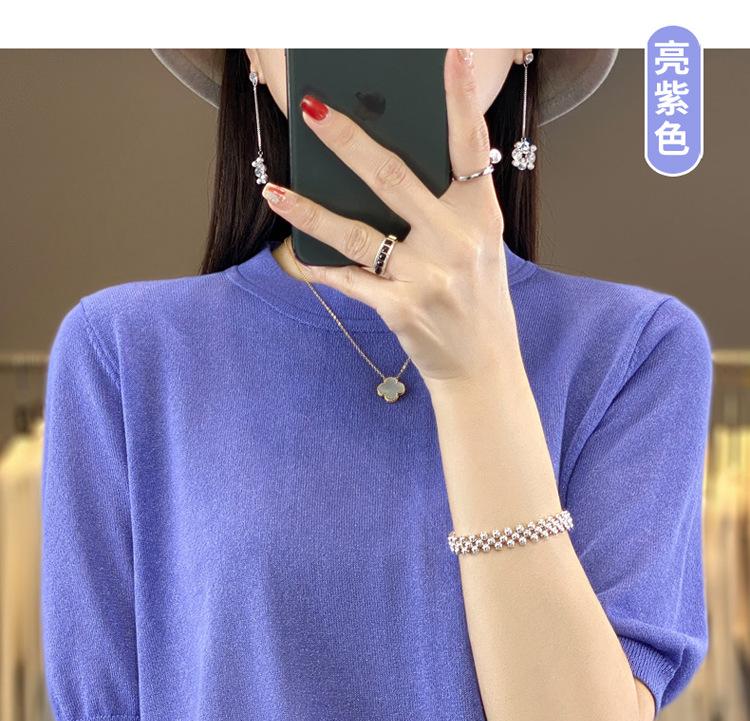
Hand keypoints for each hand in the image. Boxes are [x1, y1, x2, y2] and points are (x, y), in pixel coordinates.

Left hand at [261, 48, 523, 391]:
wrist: (481, 369)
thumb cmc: (474, 299)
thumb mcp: (478, 246)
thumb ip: (444, 207)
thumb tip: (380, 168)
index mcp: (481, 216)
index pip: (470, 146)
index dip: (459, 99)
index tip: (447, 53)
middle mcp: (457, 241)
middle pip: (394, 178)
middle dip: (347, 140)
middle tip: (312, 108)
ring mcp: (428, 276)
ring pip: (357, 232)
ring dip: (309, 209)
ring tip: (276, 189)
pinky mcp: (400, 308)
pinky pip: (348, 279)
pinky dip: (317, 266)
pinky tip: (292, 253)